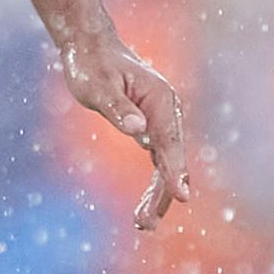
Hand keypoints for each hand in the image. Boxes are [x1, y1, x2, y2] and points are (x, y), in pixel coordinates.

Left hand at [61, 34, 189, 232]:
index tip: (183, 195)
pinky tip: (146, 207)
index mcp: (161, 101)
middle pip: (171, 160)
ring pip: (166, 165)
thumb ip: (117, 108)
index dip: (176, 171)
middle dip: (163, 193)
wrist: (91, 48)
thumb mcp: (98, 86)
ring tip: (143, 224)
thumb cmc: (92, 64)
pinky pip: (158, 162)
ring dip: (158, 195)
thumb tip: (138, 130)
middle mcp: (167, 112)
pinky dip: (154, 184)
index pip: (171, 142)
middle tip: (145, 224)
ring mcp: (161, 122)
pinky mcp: (150, 129)